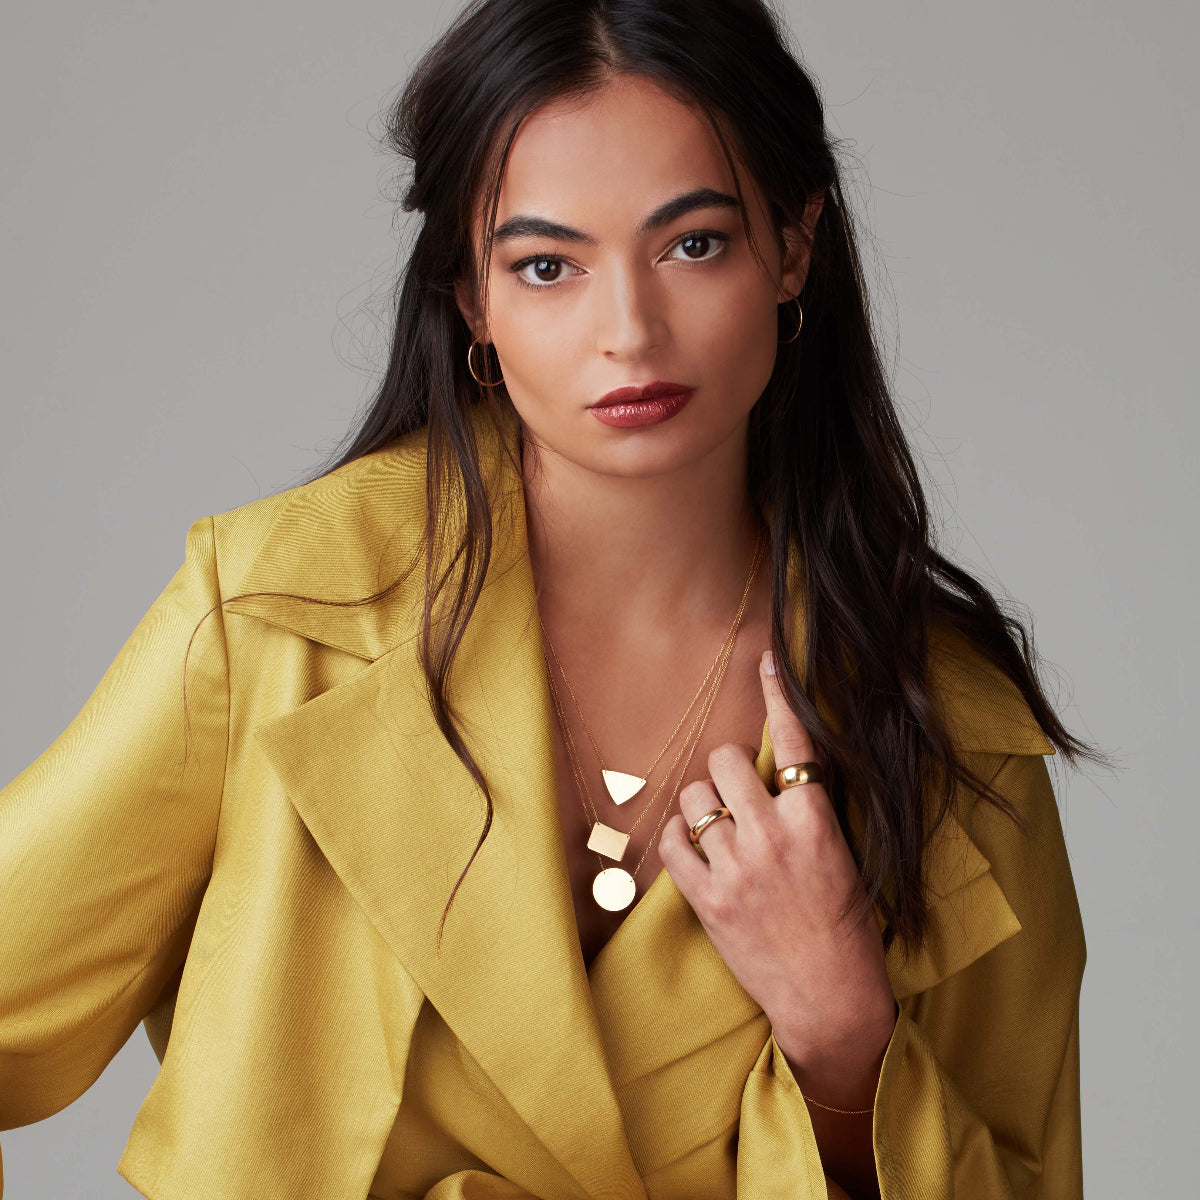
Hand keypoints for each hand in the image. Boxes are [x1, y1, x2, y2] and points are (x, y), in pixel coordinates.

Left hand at [657, 650, 897, 1095]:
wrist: (830, 997)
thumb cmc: (844, 926)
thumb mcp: (843, 855)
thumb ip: (809, 810)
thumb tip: (779, 771)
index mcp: (815, 822)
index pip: (795, 743)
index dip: (778, 697)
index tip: (769, 664)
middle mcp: (772, 836)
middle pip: (726, 760)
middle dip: (729, 768)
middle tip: (739, 793)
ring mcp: (736, 867)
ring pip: (695, 796)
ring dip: (703, 803)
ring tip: (720, 828)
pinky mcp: (706, 899)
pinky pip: (671, 842)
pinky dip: (679, 838)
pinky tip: (696, 848)